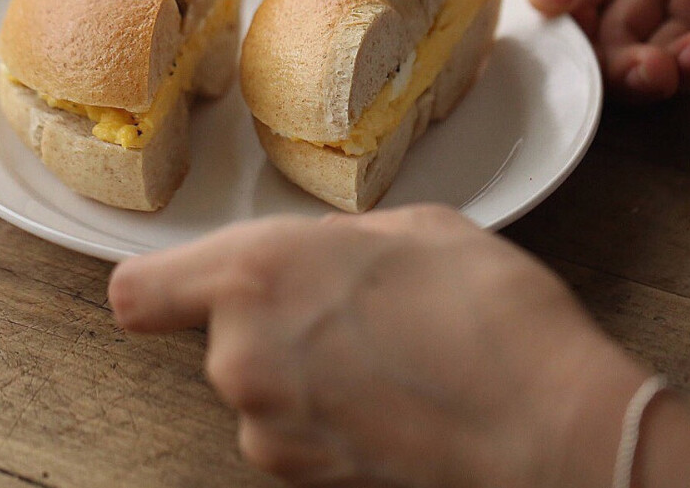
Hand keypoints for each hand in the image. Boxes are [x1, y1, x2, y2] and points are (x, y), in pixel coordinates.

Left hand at [109, 205, 645, 487]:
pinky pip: (289, 424)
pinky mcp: (304, 477)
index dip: (162, 287)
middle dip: (269, 315)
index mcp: (254, 273)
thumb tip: (316, 255)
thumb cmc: (486, 308)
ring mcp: (270, 427)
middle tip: (341, 301)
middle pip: (217, 331)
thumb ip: (333, 240)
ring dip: (298, 362)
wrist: (551, 423)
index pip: (138, 292)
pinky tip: (388, 391)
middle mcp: (241, 355)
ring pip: (257, 380)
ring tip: (378, 348)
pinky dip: (323, 407)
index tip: (186, 284)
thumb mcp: (407, 228)